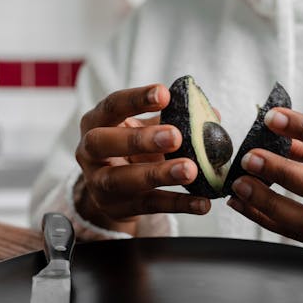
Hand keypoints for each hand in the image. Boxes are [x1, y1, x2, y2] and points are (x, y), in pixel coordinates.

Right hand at [75, 84, 210, 232]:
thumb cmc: (131, 148)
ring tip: (190, 170)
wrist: (111, 190)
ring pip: (124, 180)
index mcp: (97, 122)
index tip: (164, 94)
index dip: (136, 99)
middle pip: (104, 143)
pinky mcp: (117, 208)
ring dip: (159, 174)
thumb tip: (213, 114)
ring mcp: (99, 183)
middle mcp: (90, 152)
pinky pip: (149, 206)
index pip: (112, 105)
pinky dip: (177, 204)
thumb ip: (173, 119)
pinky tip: (201, 203)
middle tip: (175, 136)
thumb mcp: (144, 129)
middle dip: (140, 139)